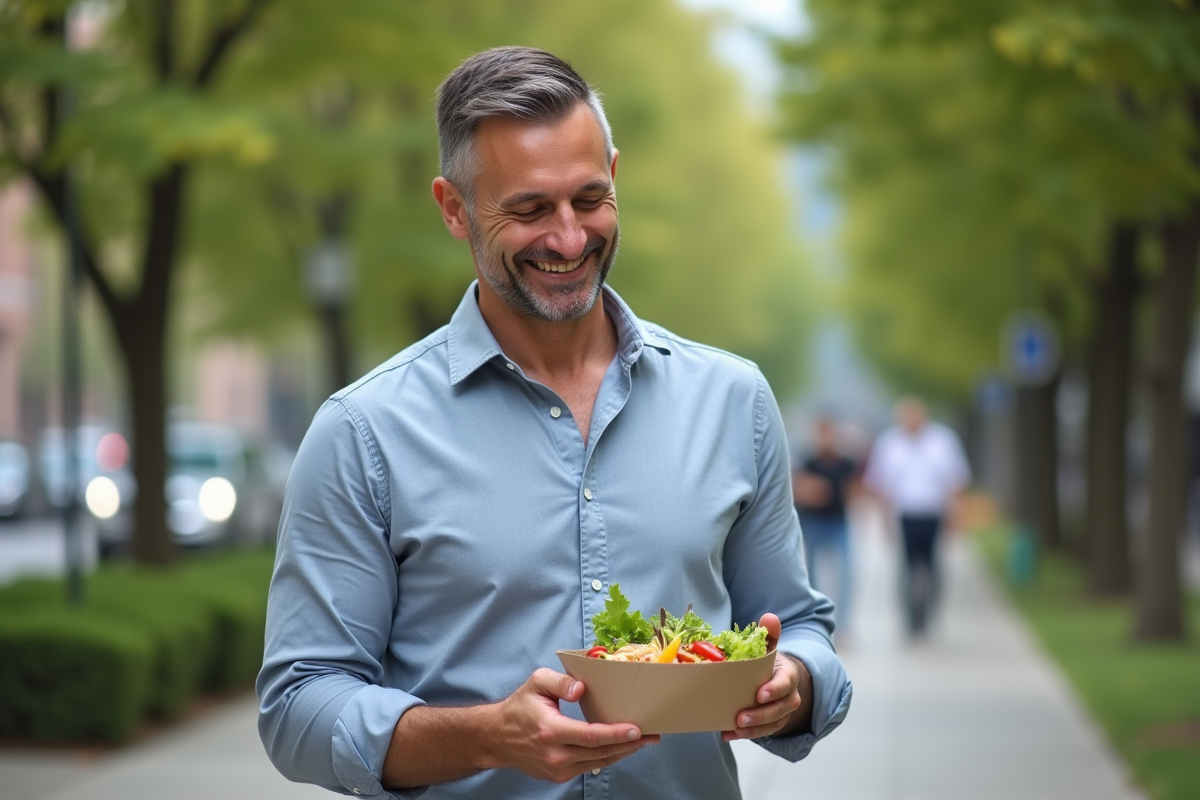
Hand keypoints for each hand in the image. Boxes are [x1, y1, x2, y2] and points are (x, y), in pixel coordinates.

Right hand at [488, 668, 658, 782]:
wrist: (497, 737)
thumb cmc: (520, 707)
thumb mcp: (537, 683)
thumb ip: (561, 682)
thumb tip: (581, 690)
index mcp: (550, 730)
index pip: (591, 735)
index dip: (616, 734)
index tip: (637, 729)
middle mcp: (555, 754)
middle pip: (601, 752)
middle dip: (629, 744)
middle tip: (652, 735)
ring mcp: (557, 769)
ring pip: (599, 762)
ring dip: (623, 752)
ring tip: (643, 741)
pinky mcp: (559, 776)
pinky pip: (590, 766)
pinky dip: (607, 756)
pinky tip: (619, 747)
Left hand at [721, 613, 809, 741]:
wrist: (776, 679)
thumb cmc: (769, 662)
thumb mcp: (770, 647)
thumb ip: (769, 634)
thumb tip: (769, 618)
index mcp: (788, 676)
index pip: (785, 684)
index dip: (774, 690)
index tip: (760, 694)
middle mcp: (789, 697)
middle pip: (779, 709)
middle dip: (760, 715)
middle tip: (741, 718)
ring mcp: (781, 713)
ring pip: (771, 725)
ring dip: (752, 729)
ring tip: (734, 729)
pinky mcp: (771, 724)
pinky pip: (761, 733)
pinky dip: (744, 735)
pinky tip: (728, 735)